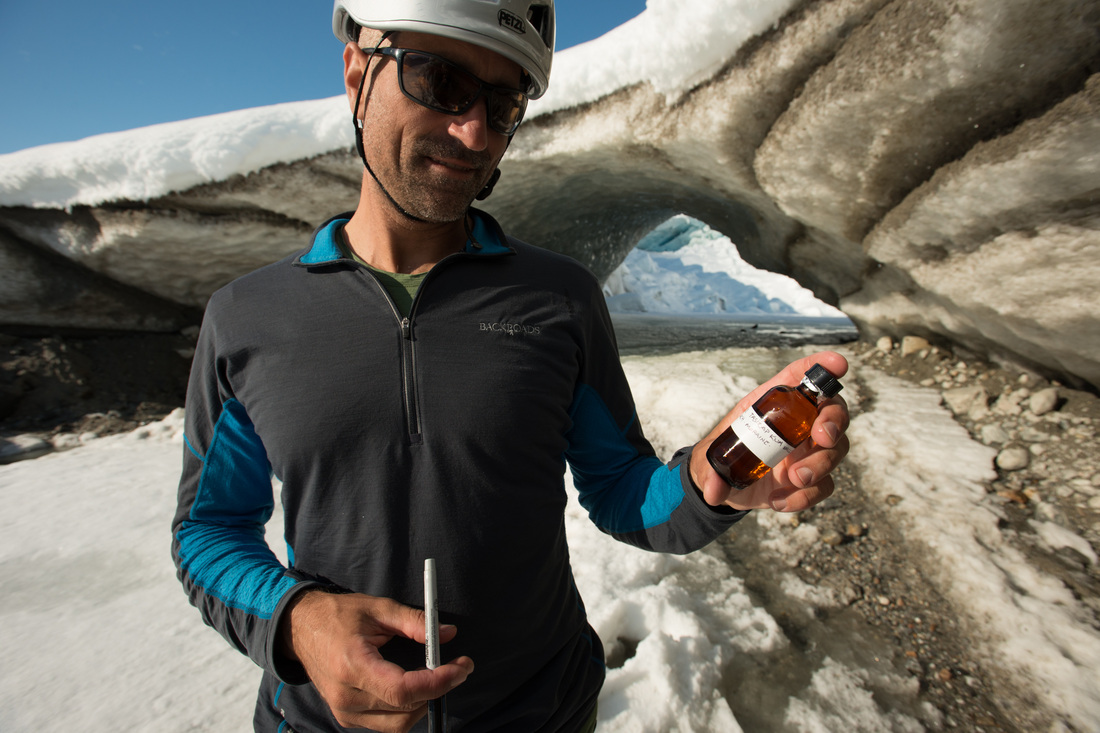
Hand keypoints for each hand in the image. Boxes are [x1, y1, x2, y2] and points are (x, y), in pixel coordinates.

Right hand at [278, 589, 473, 731]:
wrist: (299, 628)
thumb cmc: (338, 614)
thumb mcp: (378, 608)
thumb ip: (414, 622)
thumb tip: (448, 633)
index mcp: (353, 665)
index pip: (403, 690)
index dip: (438, 682)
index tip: (462, 667)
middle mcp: (347, 696)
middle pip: (405, 710)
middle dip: (438, 690)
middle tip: (456, 667)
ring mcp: (344, 711)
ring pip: (398, 724)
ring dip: (423, 703)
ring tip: (435, 677)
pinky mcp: (345, 717)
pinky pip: (385, 724)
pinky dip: (405, 709)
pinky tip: (411, 686)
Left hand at [689, 350, 849, 512]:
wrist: (725, 486)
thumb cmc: (723, 456)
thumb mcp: (709, 459)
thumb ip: (709, 472)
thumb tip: (715, 488)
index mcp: (773, 402)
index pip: (801, 376)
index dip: (822, 366)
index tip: (837, 364)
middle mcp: (798, 423)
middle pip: (833, 410)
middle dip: (835, 420)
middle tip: (823, 437)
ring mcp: (808, 451)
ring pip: (837, 449)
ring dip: (821, 464)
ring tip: (794, 478)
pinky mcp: (811, 479)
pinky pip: (824, 485)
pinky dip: (806, 496)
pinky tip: (779, 501)